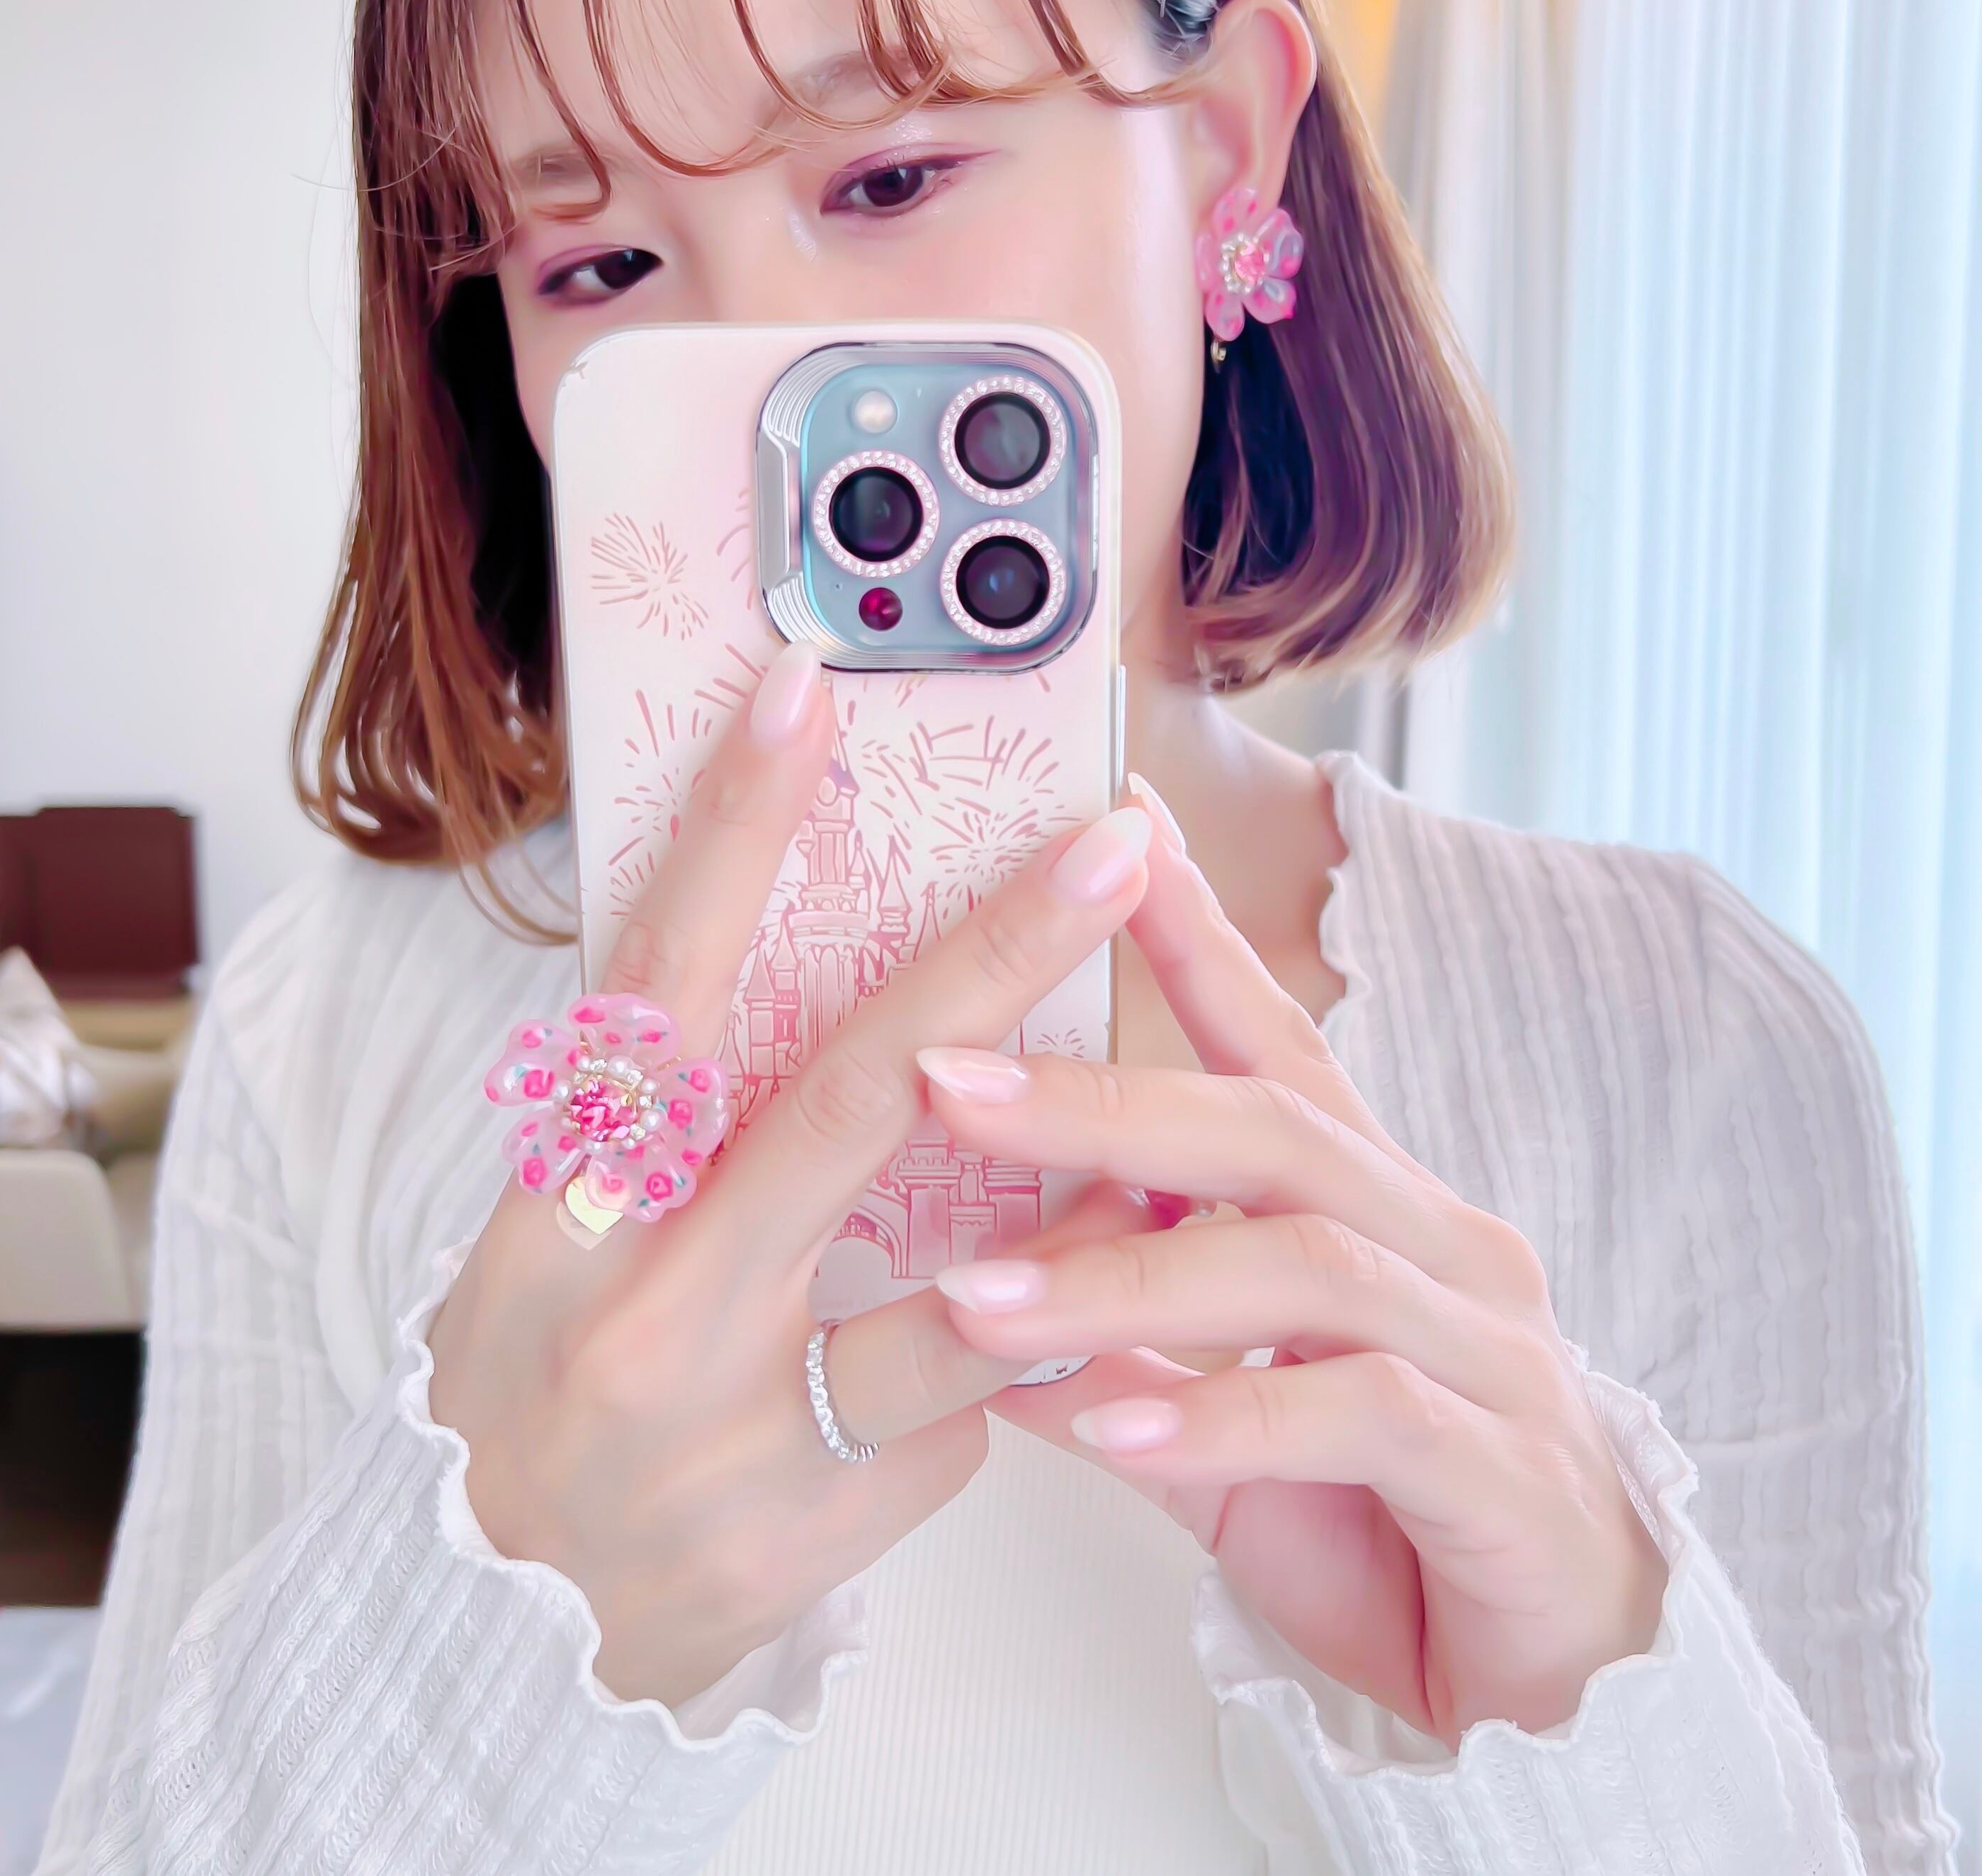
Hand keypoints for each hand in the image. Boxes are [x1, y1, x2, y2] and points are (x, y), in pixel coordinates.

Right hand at [425, 641, 1161, 1708]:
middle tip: (1108, 843)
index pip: (652, 989)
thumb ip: (651, 1133)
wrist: (465, 1656)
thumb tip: (773, 968)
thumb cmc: (523, 1401)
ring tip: (1157, 1171)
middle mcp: (638, 1308)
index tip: (802, 698)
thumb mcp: (543, 1250)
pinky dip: (990, 1377)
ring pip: (967, 1289)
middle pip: (848, 1103)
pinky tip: (975, 1382)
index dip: (728, 838)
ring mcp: (726, 1434)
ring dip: (1077, 1220)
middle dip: (993, 958)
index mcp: (559, 1211)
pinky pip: (957, 1422)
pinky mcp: (802, 1541)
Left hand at [919, 796, 1668, 1743]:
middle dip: (1100, 1100)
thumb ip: (1127, 1358)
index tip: (1106, 833)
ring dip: (1126, 1282)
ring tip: (975, 1305)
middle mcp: (1438, 1242)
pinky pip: (1360, 1412)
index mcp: (1373, 1206)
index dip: (1191, 937)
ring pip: (1299, 1263)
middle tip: (943, 1079)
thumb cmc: (1391, 1524)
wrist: (1574, 1686)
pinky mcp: (1504, 1465)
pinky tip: (1114, 1429)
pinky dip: (1226, 1416)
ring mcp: (1485, 1346)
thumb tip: (976, 1302)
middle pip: (1269, 1132)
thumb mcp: (1229, 1429)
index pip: (1273, 1043)